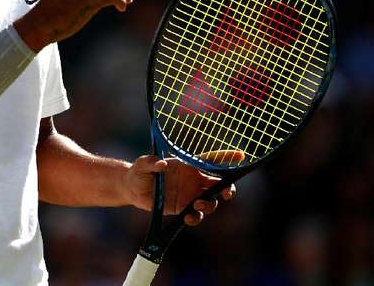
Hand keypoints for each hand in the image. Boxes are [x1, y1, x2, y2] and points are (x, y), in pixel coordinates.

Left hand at [123, 152, 242, 225]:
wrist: (133, 189)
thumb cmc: (139, 171)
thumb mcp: (142, 164)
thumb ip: (150, 162)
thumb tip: (161, 163)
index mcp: (188, 165)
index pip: (211, 160)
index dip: (227, 157)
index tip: (241, 156)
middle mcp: (193, 180)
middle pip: (219, 183)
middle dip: (228, 188)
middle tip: (227, 193)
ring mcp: (190, 194)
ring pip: (211, 200)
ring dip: (210, 204)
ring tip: (197, 204)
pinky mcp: (183, 208)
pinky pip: (196, 215)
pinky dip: (196, 217)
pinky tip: (188, 217)